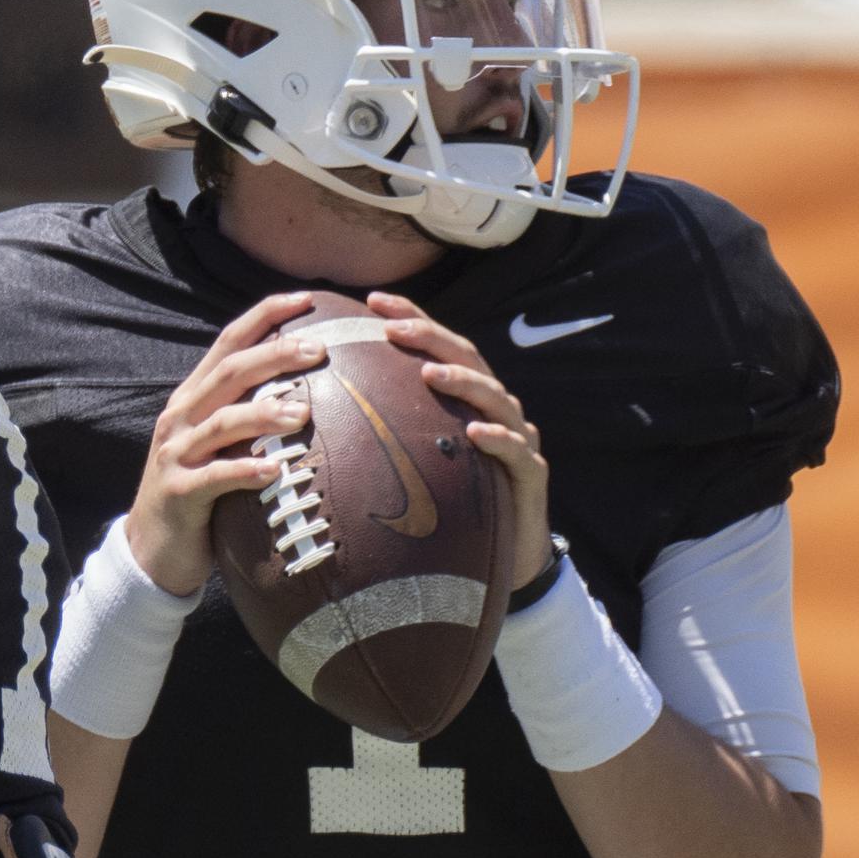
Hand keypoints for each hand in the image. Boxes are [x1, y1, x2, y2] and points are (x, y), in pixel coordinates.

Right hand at [122, 292, 328, 597]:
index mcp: (192, 399)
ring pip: (221, 422)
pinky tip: (275, 472)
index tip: (306, 299)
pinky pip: (214, 479)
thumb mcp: (219, 447)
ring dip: (263, 414)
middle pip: (228, 372)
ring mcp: (175, 454)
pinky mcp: (177, 493)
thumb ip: (249, 420)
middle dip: (273, 355)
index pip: (227, 343)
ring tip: (303, 413)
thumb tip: (313, 396)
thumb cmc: (198, 496)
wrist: (148, 550)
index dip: (264, 316)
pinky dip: (244, 472)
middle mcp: (180, 417)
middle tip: (318, 349)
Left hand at [370, 292, 551, 586]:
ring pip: (495, 398)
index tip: (372, 302)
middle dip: (431, 338)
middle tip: (393, 327)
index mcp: (467, 400)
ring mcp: (517, 438)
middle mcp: (494, 410)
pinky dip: (498, 439)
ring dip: (462, 382)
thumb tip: (328, 413)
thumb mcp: (420, 461)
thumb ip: (392, 432)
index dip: (412, 319)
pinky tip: (475, 433)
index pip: (439, 348)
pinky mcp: (530, 475)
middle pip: (468, 360)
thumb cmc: (455, 504)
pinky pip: (517, 451)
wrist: (506, 556)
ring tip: (429, 373)